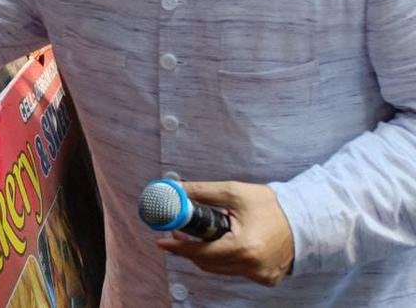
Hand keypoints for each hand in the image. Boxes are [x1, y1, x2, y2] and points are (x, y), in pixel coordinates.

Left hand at [157, 181, 294, 285]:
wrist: (306, 218)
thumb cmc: (271, 205)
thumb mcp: (234, 192)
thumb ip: (201, 192)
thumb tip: (174, 190)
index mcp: (244, 248)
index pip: (201, 252)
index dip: (179, 247)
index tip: (161, 241)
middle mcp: (252, 267)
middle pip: (208, 263)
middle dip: (189, 249)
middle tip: (178, 232)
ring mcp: (260, 276)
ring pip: (220, 269)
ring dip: (206, 254)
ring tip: (198, 236)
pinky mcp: (266, 278)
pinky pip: (236, 271)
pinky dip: (224, 259)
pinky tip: (222, 244)